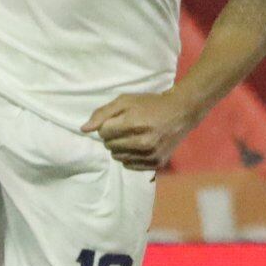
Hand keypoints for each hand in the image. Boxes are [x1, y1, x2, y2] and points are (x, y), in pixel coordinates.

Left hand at [83, 88, 202, 169]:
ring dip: (119, 147)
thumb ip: (102, 113)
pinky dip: (129, 156)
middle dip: (113, 136)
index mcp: (134, 123)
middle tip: (126, 128)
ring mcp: (151, 154)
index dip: (107, 125)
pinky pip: (129, 165)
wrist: (181, 112)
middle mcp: (143, 141)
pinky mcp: (156, 163)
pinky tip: (138, 146)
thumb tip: (84, 130)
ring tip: (132, 136)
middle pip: (109, 145)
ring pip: (118, 157)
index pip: (103, 132)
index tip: (118, 120)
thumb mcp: (125, 101)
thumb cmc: (150, 104)